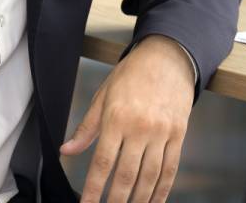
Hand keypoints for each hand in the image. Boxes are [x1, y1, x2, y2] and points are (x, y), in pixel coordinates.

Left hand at [60, 35, 195, 202]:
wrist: (168, 57)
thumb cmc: (132, 75)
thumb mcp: (104, 96)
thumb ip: (86, 128)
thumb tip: (67, 150)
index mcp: (117, 118)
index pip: (103, 162)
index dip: (94, 188)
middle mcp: (140, 127)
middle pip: (127, 175)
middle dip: (116, 200)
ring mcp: (162, 132)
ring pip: (150, 176)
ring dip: (139, 200)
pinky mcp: (178, 134)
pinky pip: (171, 168)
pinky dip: (162, 190)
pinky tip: (154, 201)